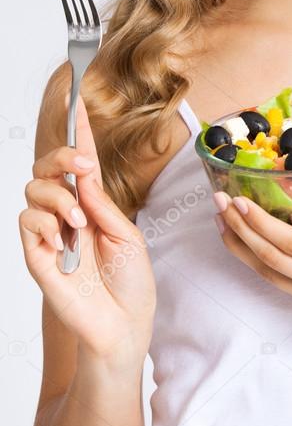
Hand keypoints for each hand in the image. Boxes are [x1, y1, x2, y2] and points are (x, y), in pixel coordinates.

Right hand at [20, 89, 156, 364]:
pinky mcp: (36, 255)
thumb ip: (101, 202)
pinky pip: (27, 221)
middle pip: (46, 168)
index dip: (76, 131)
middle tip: (84, 166)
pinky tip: (64, 239)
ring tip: (80, 223)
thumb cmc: (131, 284)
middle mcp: (67, 214)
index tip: (75, 100)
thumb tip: (82, 172)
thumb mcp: (126, 234)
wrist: (124, 326)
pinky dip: (45, 223)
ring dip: (59, 198)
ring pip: (34, 190)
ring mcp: (49, 234)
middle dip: (63, 157)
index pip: (79, 162)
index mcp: (92, 205)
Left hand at [213, 156, 291, 380]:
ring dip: (243, 250)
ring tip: (223, 225)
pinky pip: (285, 286)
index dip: (260, 223)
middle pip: (270, 258)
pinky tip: (257, 248)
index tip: (238, 201)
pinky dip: (266, 265)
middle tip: (218, 203)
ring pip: (270, 276)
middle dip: (239, 230)